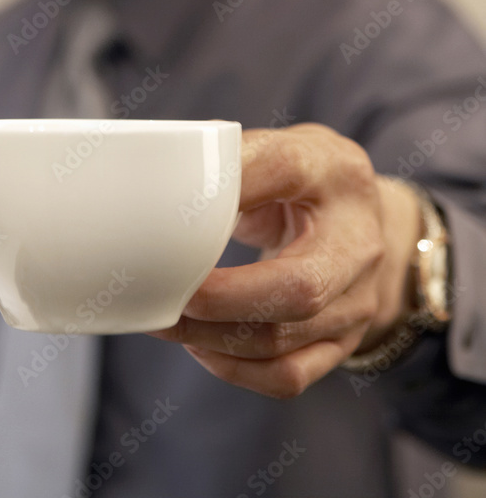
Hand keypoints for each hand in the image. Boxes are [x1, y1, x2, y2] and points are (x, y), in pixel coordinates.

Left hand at [148, 123, 421, 397]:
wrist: (361, 218)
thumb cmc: (307, 181)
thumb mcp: (279, 150)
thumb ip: (232, 159)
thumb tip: (165, 176)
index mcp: (335, 172)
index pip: (285, 168)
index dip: (230, 188)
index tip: (176, 207)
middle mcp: (357, 240)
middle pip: (298, 287)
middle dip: (220, 299)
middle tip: (167, 293)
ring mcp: (357, 299)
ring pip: (283, 339)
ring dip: (211, 336)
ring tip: (165, 319)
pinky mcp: (345, 341)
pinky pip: (289, 375)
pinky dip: (235, 368)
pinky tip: (200, 346)